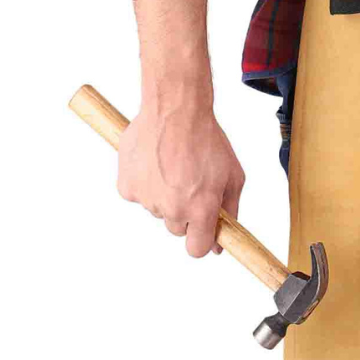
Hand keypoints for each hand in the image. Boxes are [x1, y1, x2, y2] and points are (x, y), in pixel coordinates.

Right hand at [116, 100, 245, 257]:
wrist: (176, 110)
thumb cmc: (207, 139)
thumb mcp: (232, 175)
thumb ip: (229, 211)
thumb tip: (220, 242)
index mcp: (200, 209)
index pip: (196, 249)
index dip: (201, 241)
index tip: (203, 231)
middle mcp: (172, 209)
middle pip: (177, 228)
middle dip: (185, 211)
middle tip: (190, 182)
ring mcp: (147, 200)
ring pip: (157, 209)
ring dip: (165, 194)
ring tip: (174, 164)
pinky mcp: (127, 188)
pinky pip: (139, 195)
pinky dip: (145, 183)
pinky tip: (155, 162)